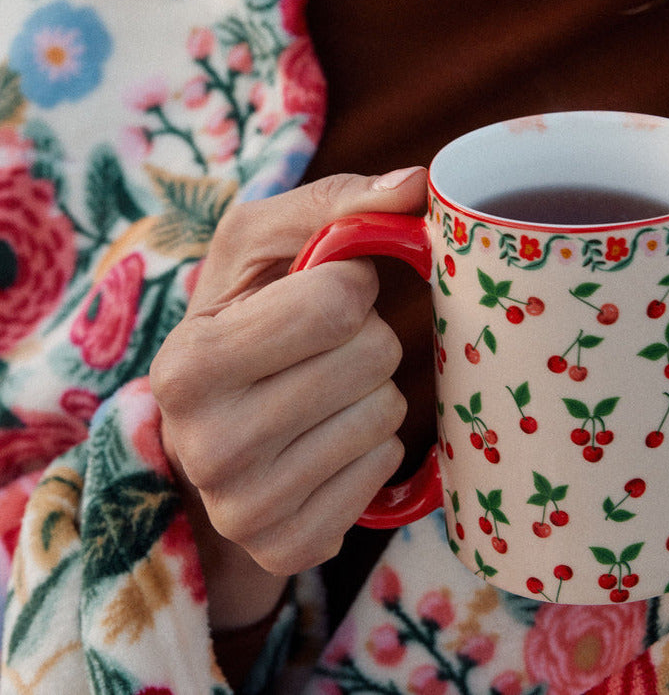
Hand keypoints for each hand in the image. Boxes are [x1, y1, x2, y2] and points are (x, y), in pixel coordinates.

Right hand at [149, 167, 426, 625]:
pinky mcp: (291, 545)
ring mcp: (247, 510)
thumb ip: (334, 204)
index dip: (348, 283)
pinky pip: (386, 467)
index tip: (323, 292)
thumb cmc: (242, 322)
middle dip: (363, 337)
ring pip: (386, 414)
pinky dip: (371, 443)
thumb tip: (418, 184)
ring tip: (319, 393)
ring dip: (369, 389)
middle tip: (320, 350)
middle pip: (371, 357)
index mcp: (189, 363)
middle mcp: (208, 446)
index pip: (335, 301)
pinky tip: (325, 440)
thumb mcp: (260, 248)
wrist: (211, 430)